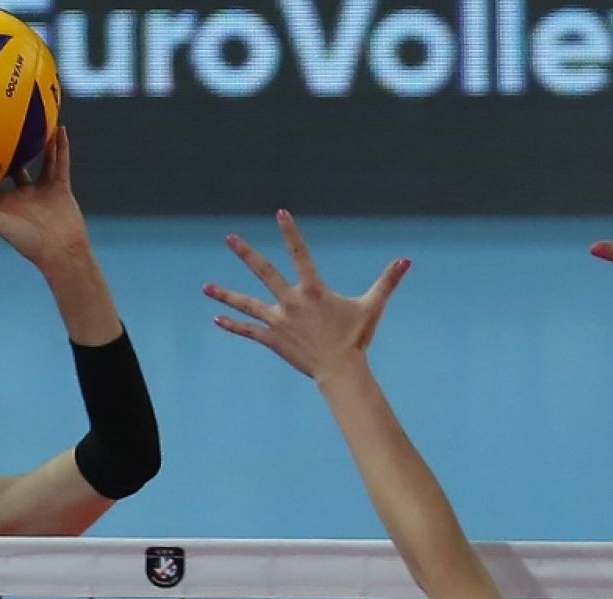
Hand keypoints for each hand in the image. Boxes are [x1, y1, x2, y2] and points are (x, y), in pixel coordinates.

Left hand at [0, 127, 87, 271]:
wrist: (61, 252)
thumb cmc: (28, 243)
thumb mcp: (0, 225)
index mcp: (5, 202)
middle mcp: (22, 193)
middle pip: (12, 166)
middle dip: (5, 149)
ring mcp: (42, 189)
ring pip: (39, 160)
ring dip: (37, 142)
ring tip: (31, 121)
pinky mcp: (60, 187)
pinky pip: (60, 163)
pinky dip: (61, 148)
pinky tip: (60, 130)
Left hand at [203, 211, 409, 382]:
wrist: (340, 370)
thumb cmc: (356, 338)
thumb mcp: (372, 306)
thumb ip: (388, 281)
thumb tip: (406, 260)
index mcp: (313, 290)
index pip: (300, 253)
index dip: (290, 232)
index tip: (280, 213)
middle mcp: (291, 302)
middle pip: (264, 272)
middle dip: (246, 254)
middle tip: (230, 238)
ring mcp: (279, 321)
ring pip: (247, 304)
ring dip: (225, 294)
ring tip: (206, 288)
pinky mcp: (273, 339)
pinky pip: (249, 330)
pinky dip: (233, 325)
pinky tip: (217, 318)